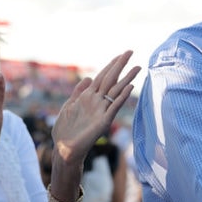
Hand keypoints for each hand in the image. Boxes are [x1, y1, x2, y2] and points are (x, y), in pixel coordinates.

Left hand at [50, 50, 140, 166]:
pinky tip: (129, 88)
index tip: (120, 54)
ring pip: (116, 91)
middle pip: (111, 80)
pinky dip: (122, 98)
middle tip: (131, 52)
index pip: (102, 77)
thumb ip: (78, 92)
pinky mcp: (103, 122)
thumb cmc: (65, 131)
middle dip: (120, 66)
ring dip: (127, 79)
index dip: (111, 65)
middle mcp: (97, 102)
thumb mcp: (68, 106)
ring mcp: (101, 111)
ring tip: (137, 68)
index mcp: (88, 97)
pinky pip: (114, 107)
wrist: (64, 150)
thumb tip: (88, 77)